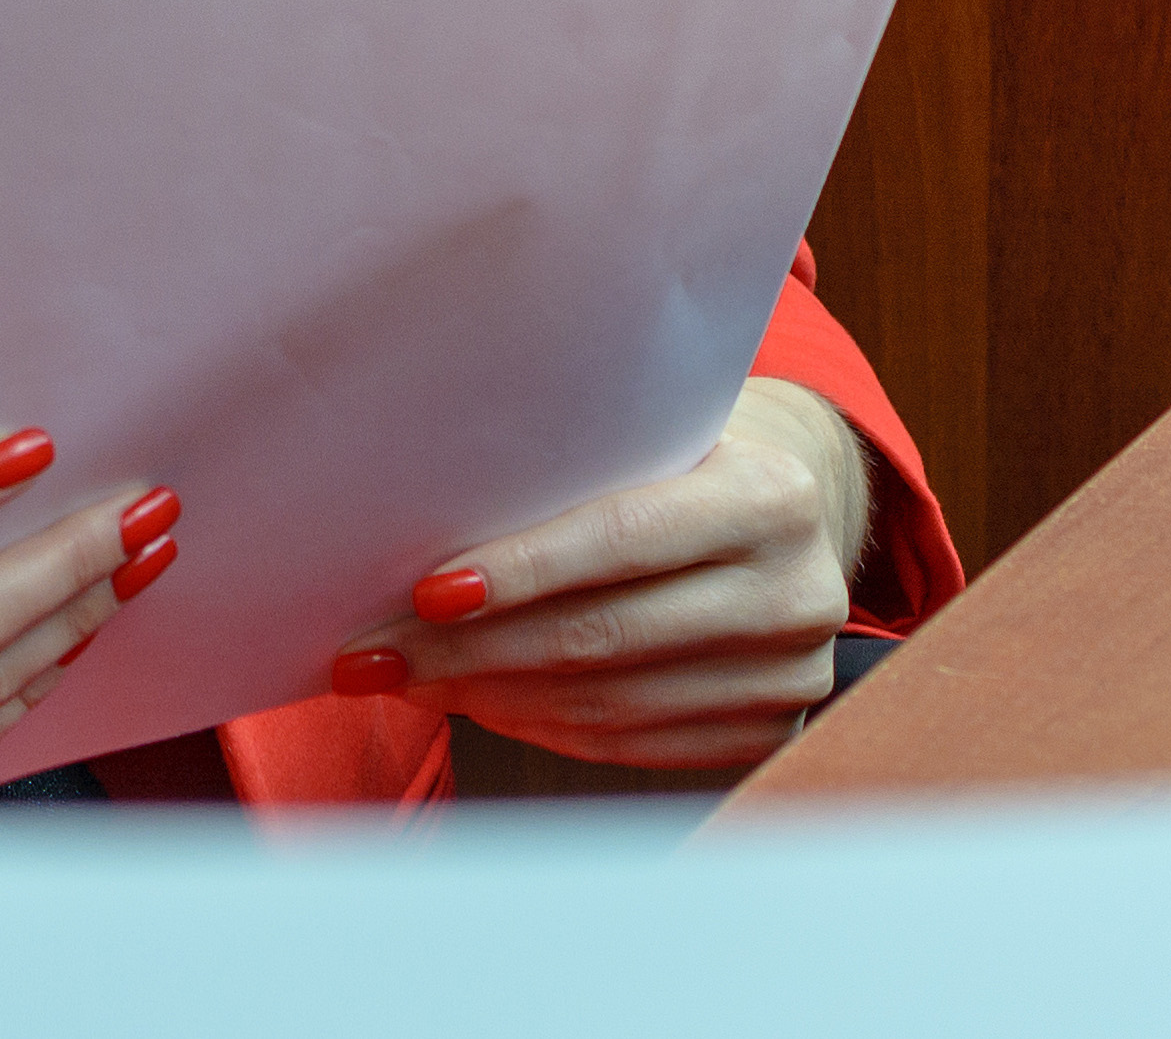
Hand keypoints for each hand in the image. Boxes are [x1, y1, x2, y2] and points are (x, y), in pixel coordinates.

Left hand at [326, 379, 871, 771]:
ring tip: (403, 678)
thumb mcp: (652, 428)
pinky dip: (540, 724)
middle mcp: (798, 593)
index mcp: (771, 494)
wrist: (791, 510)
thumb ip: (573, 462)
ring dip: (489, 695)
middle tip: (372, 652)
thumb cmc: (683, 451)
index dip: (521, 570)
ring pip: (608, 701)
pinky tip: (474, 702)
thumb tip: (417, 514)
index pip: (623, 538)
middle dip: (471, 649)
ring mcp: (789, 677)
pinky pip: (630, 742)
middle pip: (605, 634)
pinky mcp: (768, 735)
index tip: (424, 592)